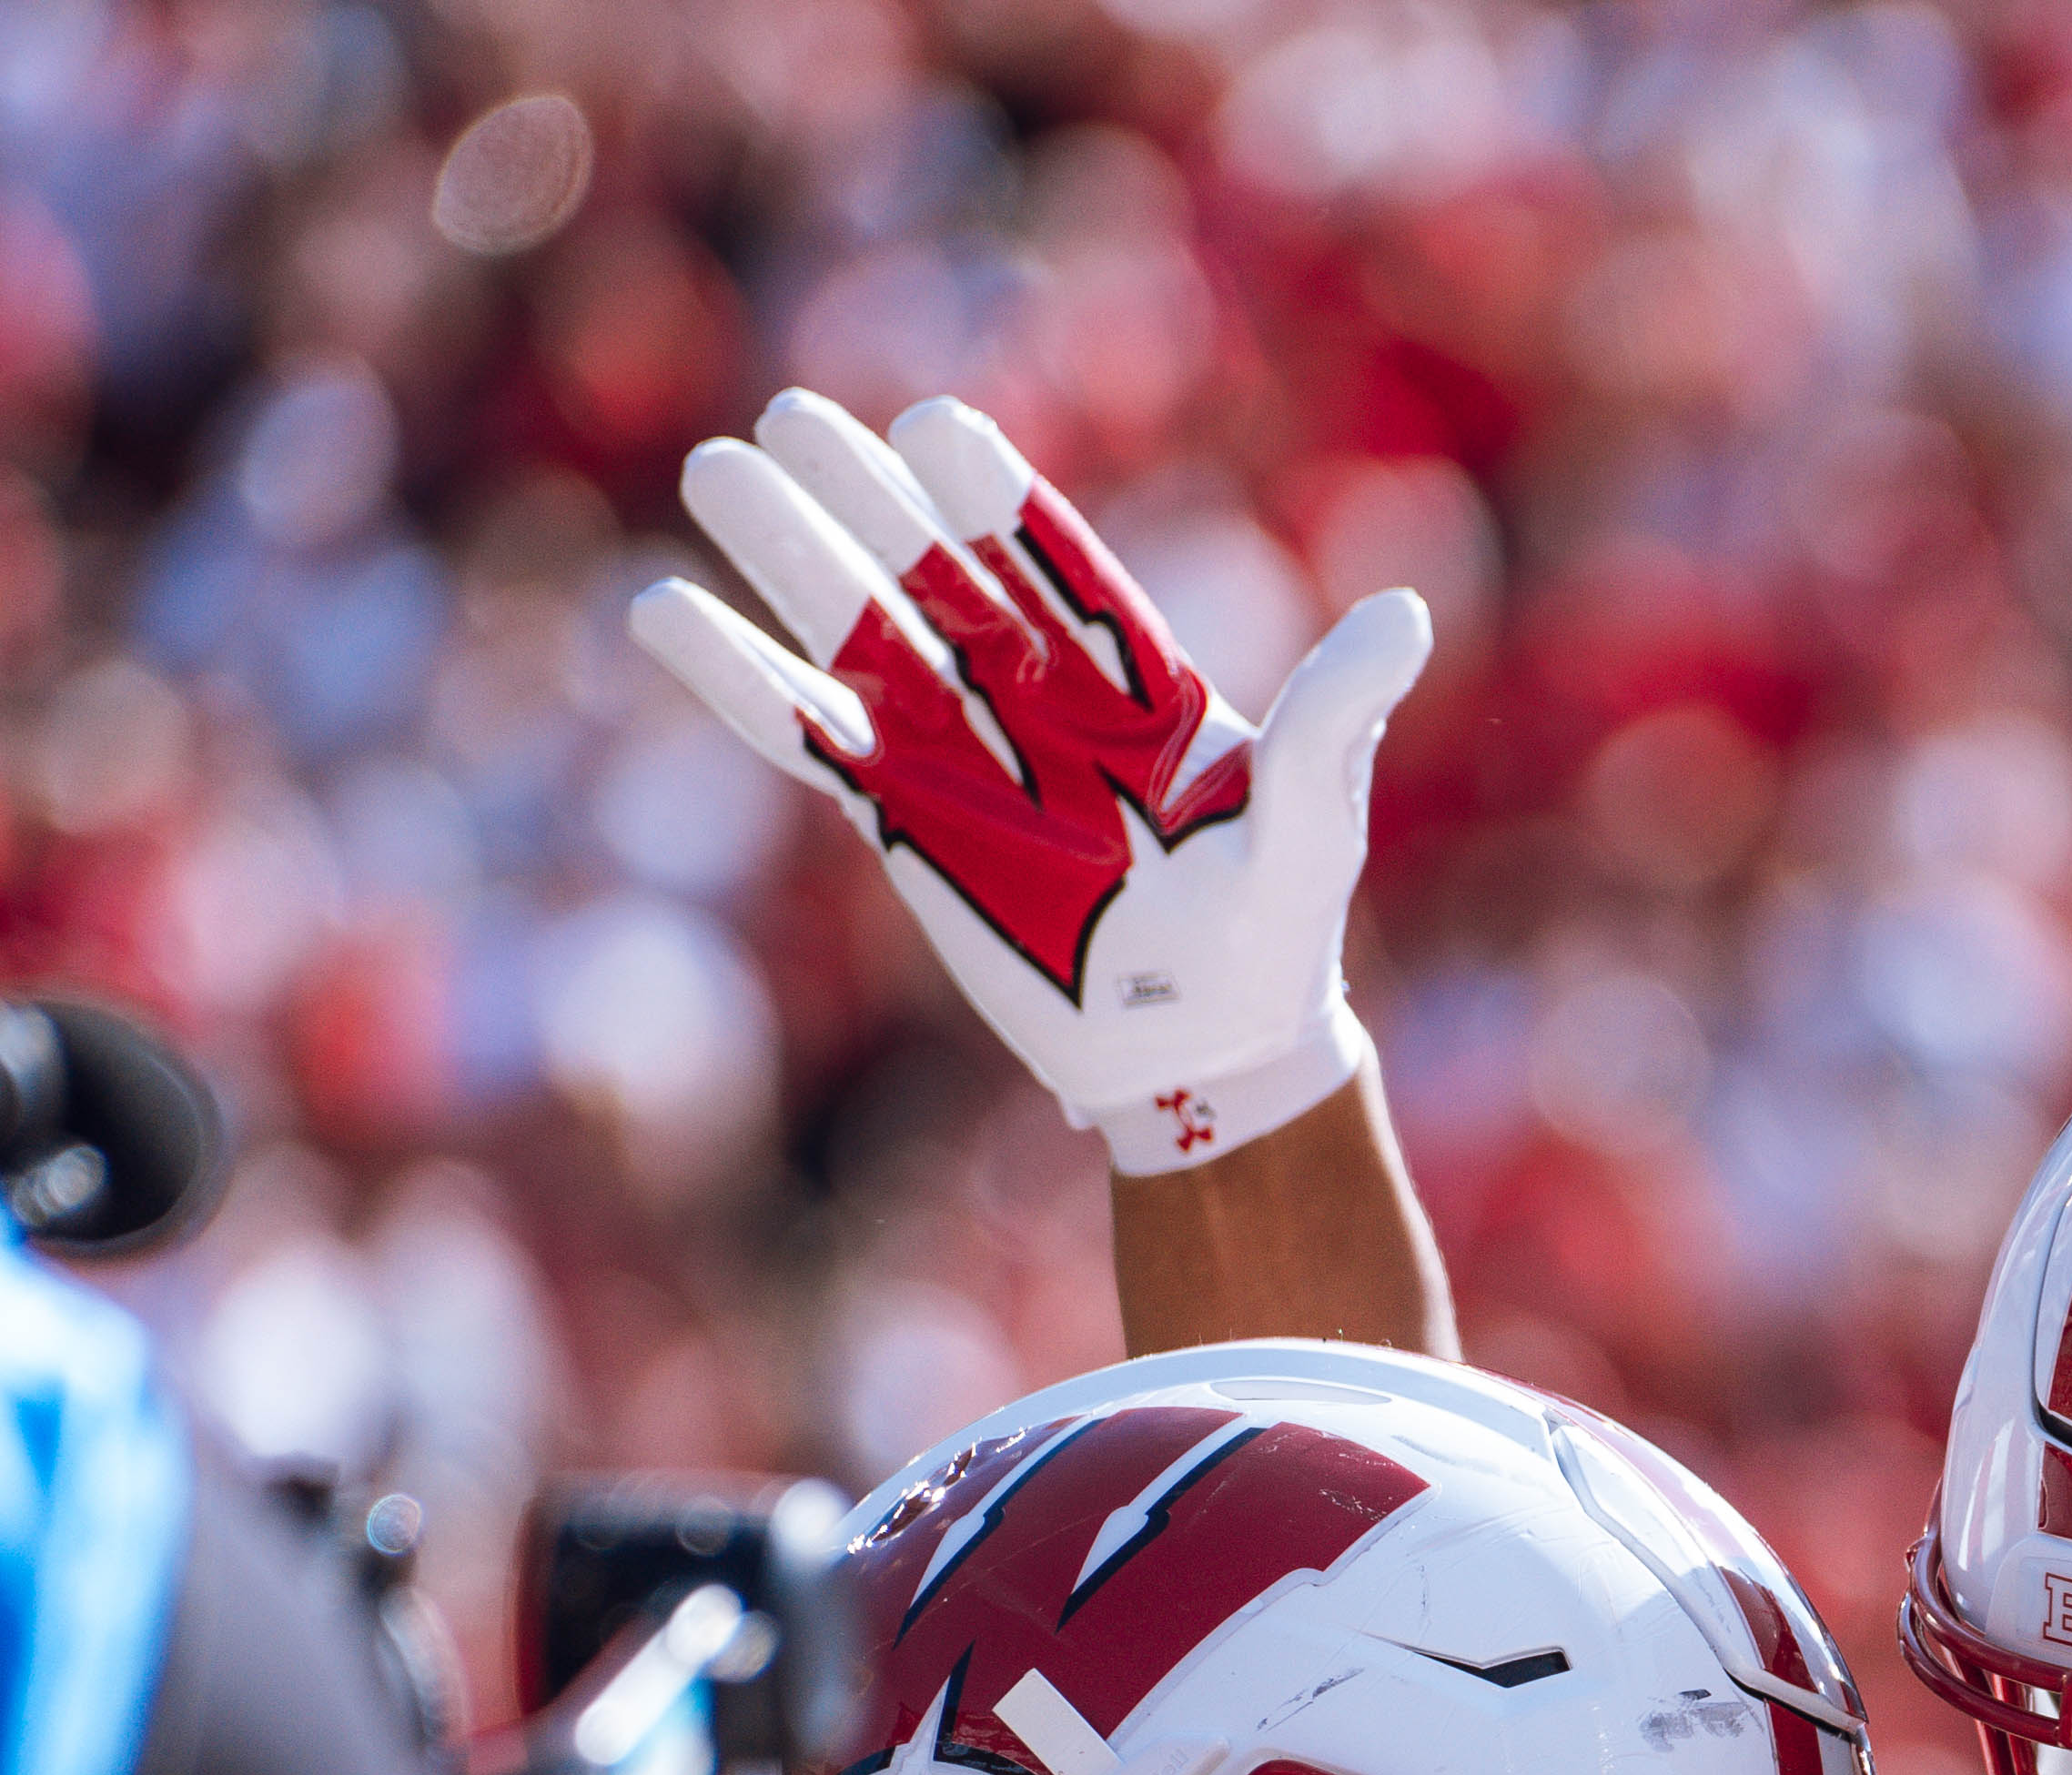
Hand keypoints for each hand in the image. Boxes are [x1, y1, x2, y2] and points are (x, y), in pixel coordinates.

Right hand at [634, 391, 1430, 1176]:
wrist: (1207, 1062)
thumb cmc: (1274, 944)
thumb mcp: (1311, 829)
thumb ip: (1331, 723)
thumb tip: (1408, 616)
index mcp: (1136, 683)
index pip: (1056, 567)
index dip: (997, 504)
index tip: (936, 432)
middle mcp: (1038, 702)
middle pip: (938, 579)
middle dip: (866, 503)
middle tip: (787, 417)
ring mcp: (963, 759)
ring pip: (862, 638)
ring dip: (792, 559)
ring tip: (713, 470)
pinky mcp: (906, 828)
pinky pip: (811, 743)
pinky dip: (741, 686)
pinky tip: (663, 613)